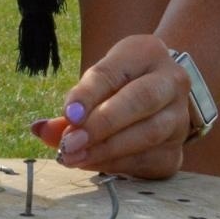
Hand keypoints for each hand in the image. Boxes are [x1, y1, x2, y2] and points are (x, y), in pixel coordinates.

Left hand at [32, 34, 192, 179]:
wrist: (160, 95)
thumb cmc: (122, 83)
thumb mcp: (99, 79)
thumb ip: (74, 104)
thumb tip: (40, 130)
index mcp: (147, 53)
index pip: (115, 72)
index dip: (90, 94)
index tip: (68, 114)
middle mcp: (172, 82)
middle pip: (141, 100)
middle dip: (102, 124)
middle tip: (69, 143)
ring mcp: (179, 118)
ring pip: (148, 134)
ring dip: (106, 150)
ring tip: (74, 157)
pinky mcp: (177, 151)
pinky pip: (147, 161)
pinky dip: (117, 165)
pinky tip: (92, 164)